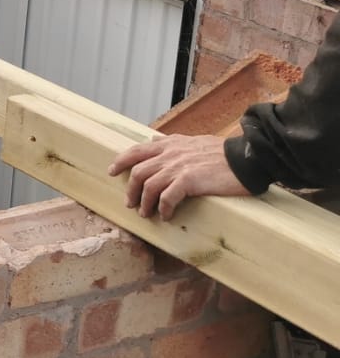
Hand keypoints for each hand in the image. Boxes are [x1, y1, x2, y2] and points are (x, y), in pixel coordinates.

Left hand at [107, 135, 250, 219]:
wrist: (246, 158)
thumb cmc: (223, 153)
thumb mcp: (193, 141)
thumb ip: (173, 143)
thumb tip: (156, 141)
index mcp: (170, 144)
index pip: (137, 150)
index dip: (121, 161)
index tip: (112, 171)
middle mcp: (170, 154)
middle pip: (138, 171)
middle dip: (131, 190)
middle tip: (131, 204)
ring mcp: (179, 167)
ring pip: (149, 186)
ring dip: (145, 203)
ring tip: (147, 214)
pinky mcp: (189, 180)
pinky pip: (167, 197)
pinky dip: (163, 208)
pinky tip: (167, 216)